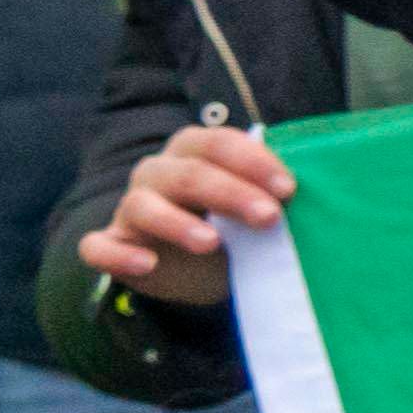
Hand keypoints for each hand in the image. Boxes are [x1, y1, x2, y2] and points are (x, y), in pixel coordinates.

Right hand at [100, 118, 291, 309]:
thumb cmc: (234, 227)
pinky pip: (99, 246)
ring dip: (177, 222)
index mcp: (193, 152)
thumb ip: (273, 196)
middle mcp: (158, 172)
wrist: (199, 268)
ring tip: (211, 242)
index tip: (289, 189)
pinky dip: (118, 254)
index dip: (254, 163)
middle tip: (270, 218)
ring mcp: (131, 208)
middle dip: (231, 193)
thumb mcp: (255, 209)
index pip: (219, 144)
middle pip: (189, 173)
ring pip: (143, 205)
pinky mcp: (112, 244)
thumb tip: (313, 195)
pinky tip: (145, 264)